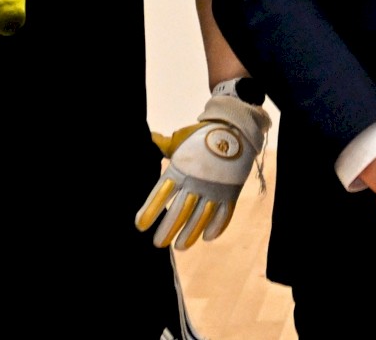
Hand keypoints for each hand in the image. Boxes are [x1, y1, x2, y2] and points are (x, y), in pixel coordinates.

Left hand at [136, 91, 271, 248]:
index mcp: (181, 169)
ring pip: (200, 218)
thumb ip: (163, 144)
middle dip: (167, 229)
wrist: (235, 128)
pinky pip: (224, 215)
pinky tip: (206, 237)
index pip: (161, 194)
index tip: (140, 225)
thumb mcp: (180, 138)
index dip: (150, 210)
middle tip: (158, 243)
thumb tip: (147, 138)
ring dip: (189, 234)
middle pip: (179, 212)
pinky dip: (216, 228)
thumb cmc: (201, 135)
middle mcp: (197, 182)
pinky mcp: (231, 193)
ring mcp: (215, 189)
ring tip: (180, 246)